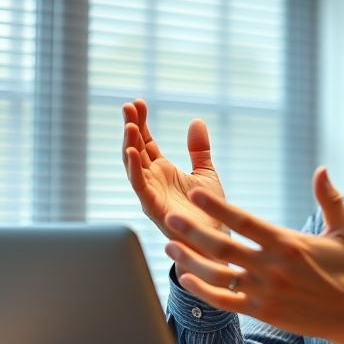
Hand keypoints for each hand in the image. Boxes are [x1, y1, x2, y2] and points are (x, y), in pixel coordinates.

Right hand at [121, 98, 225, 236]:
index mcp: (162, 171)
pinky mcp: (153, 207)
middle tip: (128, 106)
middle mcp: (152, 181)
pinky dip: (133, 168)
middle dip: (130, 127)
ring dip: (129, 144)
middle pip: (135, 149)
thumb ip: (199, 149)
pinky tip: (131, 150)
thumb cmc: (208, 211)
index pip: (146, 142)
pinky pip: (139, 186)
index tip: (138, 102)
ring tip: (130, 123)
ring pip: (133, 165)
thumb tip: (196, 121)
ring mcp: (150, 194)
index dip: (141, 122)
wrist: (216, 241)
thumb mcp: (205, 173)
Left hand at [163, 167, 343, 343]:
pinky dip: (203, 291)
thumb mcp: (343, 231)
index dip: (218, 208)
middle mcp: (273, 268)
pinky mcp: (261, 312)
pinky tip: (186, 278)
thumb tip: (321, 169)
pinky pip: (225, 301)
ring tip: (170, 244)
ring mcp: (265, 292)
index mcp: (288, 243)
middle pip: (225, 247)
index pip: (246, 222)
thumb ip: (329, 199)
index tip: (197, 193)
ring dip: (191, 260)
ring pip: (219, 275)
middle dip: (194, 231)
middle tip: (170, 216)